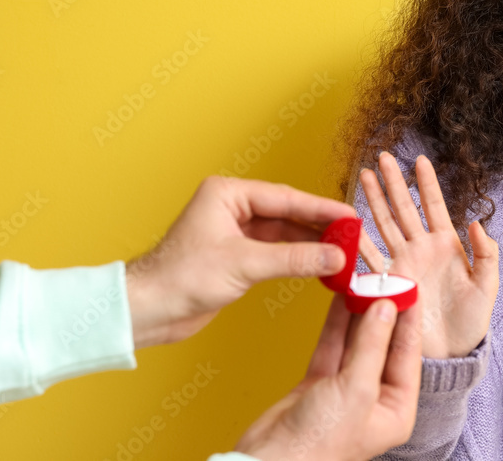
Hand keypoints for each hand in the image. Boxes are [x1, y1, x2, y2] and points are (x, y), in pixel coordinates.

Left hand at [125, 176, 350, 348]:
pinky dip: (297, 259)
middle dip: (320, 226)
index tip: (350, 216)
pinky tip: (319, 265)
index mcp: (227, 193)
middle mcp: (231, 207)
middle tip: (353, 235)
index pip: (285, 197)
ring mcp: (235, 231)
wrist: (149, 310)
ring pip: (284, 233)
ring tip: (343, 252)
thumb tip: (334, 256)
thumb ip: (293, 259)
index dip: (321, 208)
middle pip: (288, 213)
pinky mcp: (236, 256)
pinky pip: (276, 252)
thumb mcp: (244, 264)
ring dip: (311, 244)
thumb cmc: (180, 277)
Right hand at [235, 294, 421, 460]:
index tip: (409, 287)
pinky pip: (332, 346)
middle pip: (383, 344)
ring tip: (362, 281)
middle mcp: (374, 399)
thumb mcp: (356, 390)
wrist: (270, 460)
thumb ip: (372, 346)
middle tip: (384, 278)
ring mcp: (345, 390)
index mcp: (396, 410)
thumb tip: (385, 308)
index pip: (407, 354)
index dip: (408, 319)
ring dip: (358, 312)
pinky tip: (340, 298)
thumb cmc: (319, 444)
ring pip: (356, 341)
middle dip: (382, 311)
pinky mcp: (319, 384)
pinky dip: (335, 322)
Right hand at [358, 151, 498, 358]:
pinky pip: (371, 257)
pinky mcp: (389, 282)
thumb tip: (477, 222)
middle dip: (393, 182)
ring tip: (364, 175)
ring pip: (385, 224)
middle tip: (382, 156)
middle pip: (404, 207)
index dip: (426, 182)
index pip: (434, 205)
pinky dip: (360, 240)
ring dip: (374, 200)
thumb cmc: (472, 320)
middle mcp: (421, 248)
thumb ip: (486, 254)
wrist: (451, 353)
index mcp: (446, 244)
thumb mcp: (488, 285)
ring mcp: (402, 263)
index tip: (419, 158)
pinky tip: (349, 222)